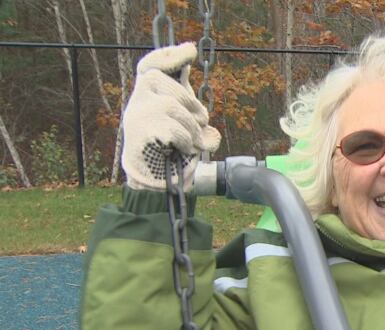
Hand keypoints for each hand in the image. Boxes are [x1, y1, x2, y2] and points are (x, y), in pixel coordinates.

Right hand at [121, 42, 220, 190]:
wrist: (152, 181)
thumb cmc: (170, 151)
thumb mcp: (183, 126)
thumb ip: (191, 113)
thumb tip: (205, 119)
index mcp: (147, 97)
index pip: (150, 65)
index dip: (168, 55)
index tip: (189, 50)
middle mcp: (137, 102)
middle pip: (167, 84)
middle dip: (191, 104)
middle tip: (202, 122)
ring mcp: (135, 116)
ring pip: (173, 107)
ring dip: (191, 128)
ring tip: (193, 143)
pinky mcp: (139, 133)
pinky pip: (173, 129)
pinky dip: (186, 140)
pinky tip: (183, 149)